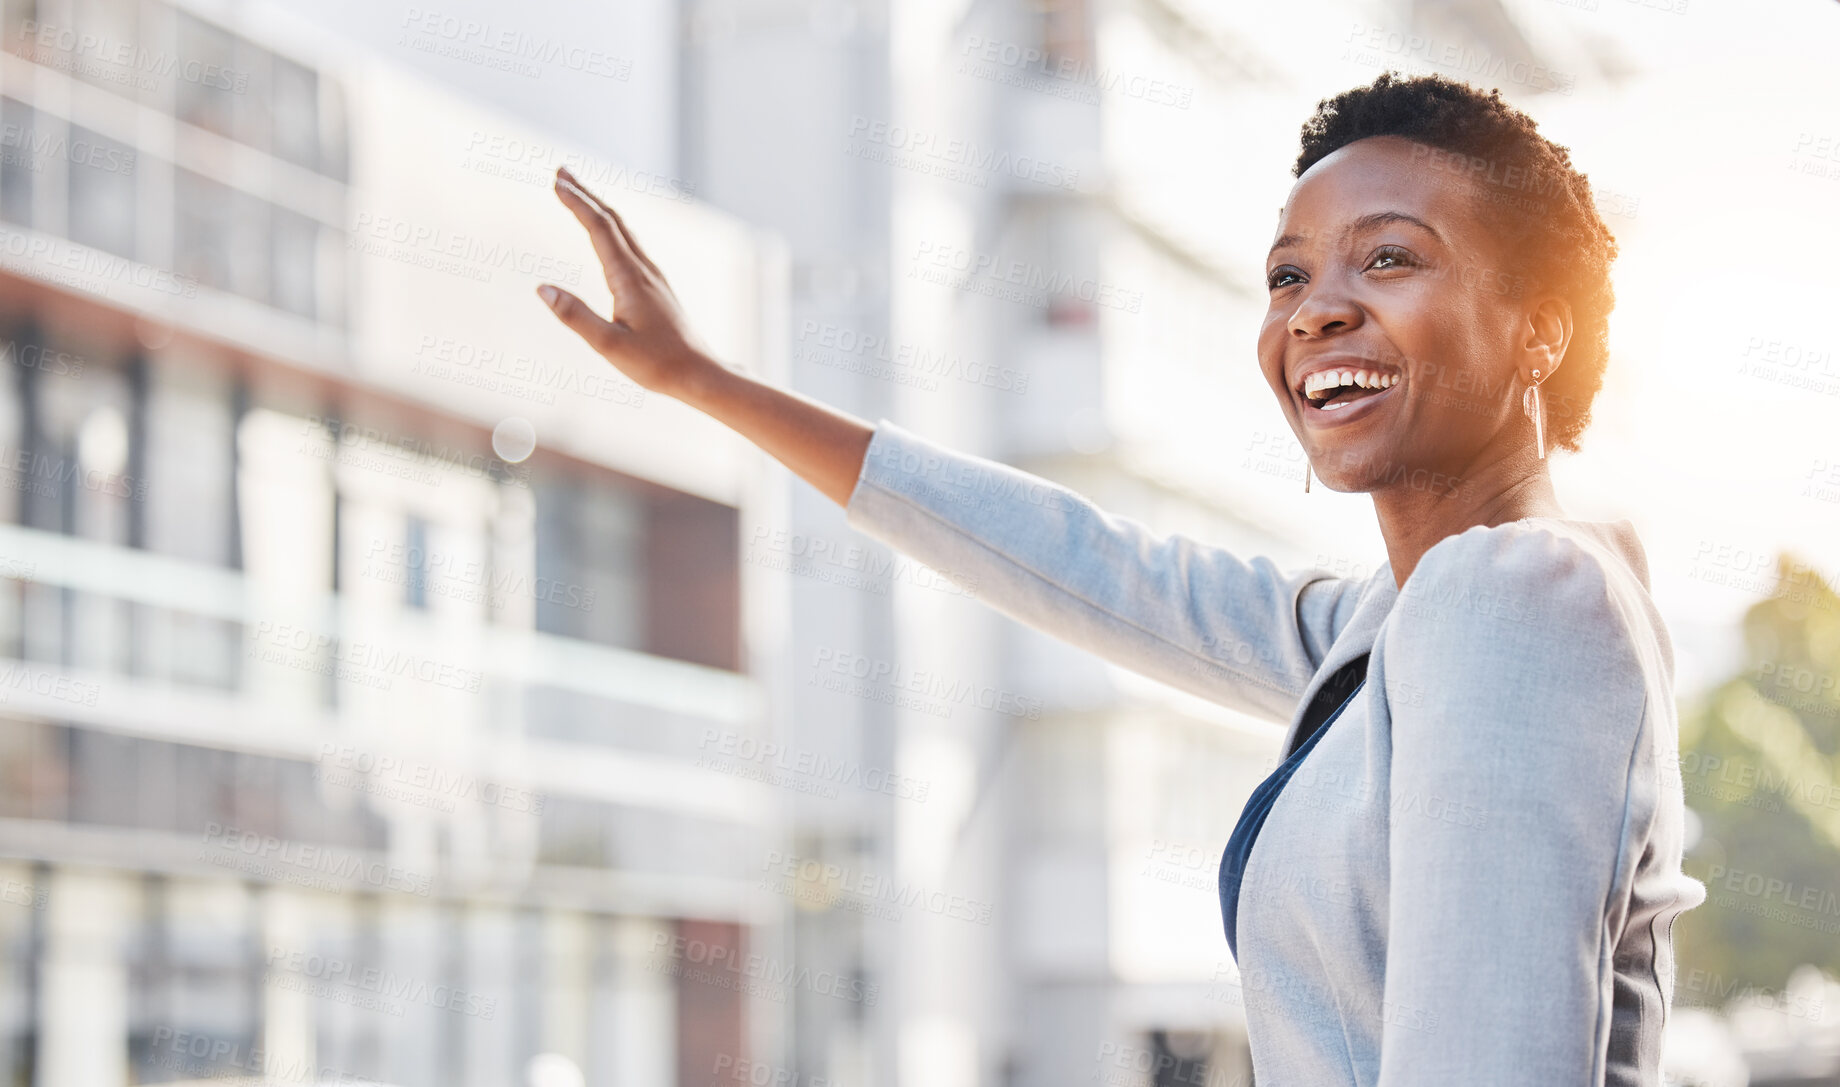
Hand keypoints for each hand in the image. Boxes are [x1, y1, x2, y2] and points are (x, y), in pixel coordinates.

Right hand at [538, 165, 719, 398]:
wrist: (700, 372)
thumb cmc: (657, 364)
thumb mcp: (608, 346)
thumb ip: (575, 317)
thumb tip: (542, 289)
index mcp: (629, 278)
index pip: (598, 228)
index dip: (576, 202)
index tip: (556, 182)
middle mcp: (643, 269)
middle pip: (612, 219)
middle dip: (585, 194)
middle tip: (561, 172)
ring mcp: (653, 276)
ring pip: (624, 230)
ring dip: (600, 207)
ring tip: (579, 194)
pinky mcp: (657, 286)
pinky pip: (632, 244)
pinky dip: (614, 227)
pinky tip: (610, 233)